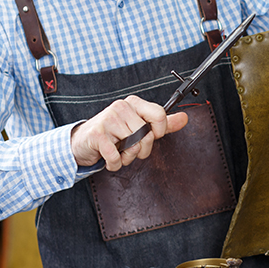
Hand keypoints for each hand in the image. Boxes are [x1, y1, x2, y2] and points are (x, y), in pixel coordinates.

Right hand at [70, 95, 188, 170]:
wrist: (82, 141)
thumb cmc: (114, 135)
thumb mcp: (139, 126)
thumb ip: (161, 124)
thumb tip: (185, 118)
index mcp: (134, 103)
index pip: (160, 115)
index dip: (158, 132)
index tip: (149, 137)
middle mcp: (121, 107)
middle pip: (147, 135)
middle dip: (141, 150)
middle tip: (129, 148)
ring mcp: (108, 119)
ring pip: (133, 147)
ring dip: (127, 158)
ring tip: (118, 151)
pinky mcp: (97, 134)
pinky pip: (116, 157)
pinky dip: (115, 164)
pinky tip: (109, 158)